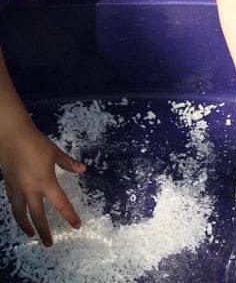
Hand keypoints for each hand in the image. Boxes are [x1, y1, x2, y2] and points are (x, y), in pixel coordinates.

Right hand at [0, 122, 85, 245]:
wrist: (12, 136)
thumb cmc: (37, 143)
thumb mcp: (55, 153)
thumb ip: (68, 163)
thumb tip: (83, 170)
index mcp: (46, 183)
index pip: (61, 204)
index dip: (70, 216)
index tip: (76, 226)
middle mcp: (31, 190)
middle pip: (38, 216)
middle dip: (44, 231)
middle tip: (49, 244)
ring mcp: (18, 189)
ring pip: (21, 214)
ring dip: (26, 226)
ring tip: (31, 234)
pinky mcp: (8, 184)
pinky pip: (13, 202)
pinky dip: (17, 210)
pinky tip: (19, 212)